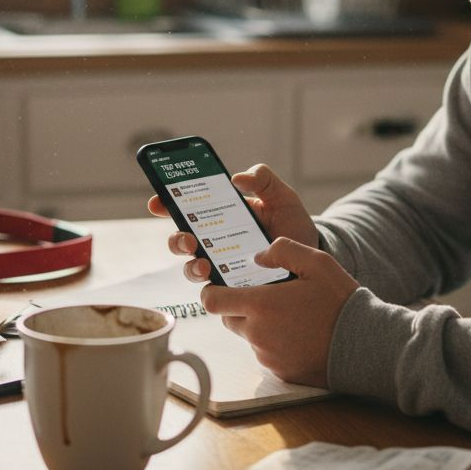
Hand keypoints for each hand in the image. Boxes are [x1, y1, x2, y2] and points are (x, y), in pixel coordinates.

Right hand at [147, 164, 318, 281]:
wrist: (313, 260)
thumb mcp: (282, 197)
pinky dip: (213, 287)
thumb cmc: (293, 226)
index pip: (188, 209)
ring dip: (192, 266)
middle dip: (176, 239)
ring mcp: (223, 266)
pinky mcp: (233, 288)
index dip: (167, 204)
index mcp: (222, 216)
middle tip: (188, 238)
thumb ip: (264, 180)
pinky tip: (221, 282)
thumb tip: (237, 178)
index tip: (157, 202)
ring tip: (204, 264)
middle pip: (182, 241)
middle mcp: (216, 242)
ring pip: (193, 268)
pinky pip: (215, 291)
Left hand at [200, 237, 358, 386]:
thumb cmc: (340, 301)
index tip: (220, 286)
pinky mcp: (280, 372)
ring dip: (259, 326)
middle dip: (239, 307)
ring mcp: (268, 356)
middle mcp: (257, 334)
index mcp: (260, 305)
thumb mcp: (317, 262)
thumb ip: (283, 251)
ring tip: (291, 315)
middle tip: (266, 297)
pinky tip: (299, 334)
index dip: (212, 292)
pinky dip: (275, 343)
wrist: (364, 345)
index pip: (212, 301)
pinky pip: (267, 354)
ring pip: (249, 337)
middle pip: (229, 319)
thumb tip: (258, 256)